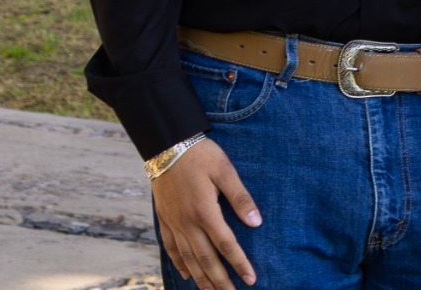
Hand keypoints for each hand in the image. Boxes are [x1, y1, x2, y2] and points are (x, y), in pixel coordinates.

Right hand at [151, 137, 261, 287]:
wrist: (166, 144)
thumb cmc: (200, 155)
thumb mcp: (224, 170)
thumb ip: (240, 196)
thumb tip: (256, 222)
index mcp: (204, 210)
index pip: (225, 244)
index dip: (239, 263)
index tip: (251, 279)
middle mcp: (187, 222)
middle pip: (206, 258)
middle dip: (220, 280)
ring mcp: (173, 222)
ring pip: (188, 257)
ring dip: (201, 278)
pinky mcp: (164, 219)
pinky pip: (171, 247)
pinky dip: (180, 263)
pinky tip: (187, 274)